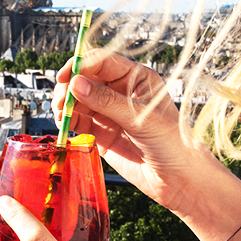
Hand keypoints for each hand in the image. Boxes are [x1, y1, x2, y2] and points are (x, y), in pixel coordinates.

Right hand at [54, 49, 209, 215]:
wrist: (178, 179)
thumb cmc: (173, 143)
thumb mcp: (140, 118)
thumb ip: (107, 101)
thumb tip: (76, 84)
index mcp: (137, 79)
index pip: (103, 62)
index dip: (81, 66)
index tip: (65, 77)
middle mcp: (121, 93)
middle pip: (86, 80)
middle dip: (70, 88)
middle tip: (61, 102)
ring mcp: (110, 113)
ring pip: (79, 101)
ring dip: (66, 105)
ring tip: (62, 115)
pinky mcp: (102, 133)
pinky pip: (80, 122)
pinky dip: (69, 122)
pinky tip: (65, 125)